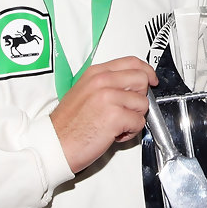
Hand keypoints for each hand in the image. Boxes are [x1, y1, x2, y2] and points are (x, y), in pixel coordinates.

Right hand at [50, 57, 157, 172]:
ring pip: (142, 103)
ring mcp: (109, 98)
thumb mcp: (83, 92)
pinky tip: (114, 134)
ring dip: (134, 118)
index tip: (151, 80)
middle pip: (142, 80)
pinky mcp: (115, 116)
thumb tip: (129, 86)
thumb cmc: (67, 125)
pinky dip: (130, 132)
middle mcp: (102, 82)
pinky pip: (139, 122)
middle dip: (139, 97)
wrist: (54, 145)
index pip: (132, 62)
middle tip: (127, 110)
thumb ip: (106, 84)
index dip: (146, 71)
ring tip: (116, 125)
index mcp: (95, 73)